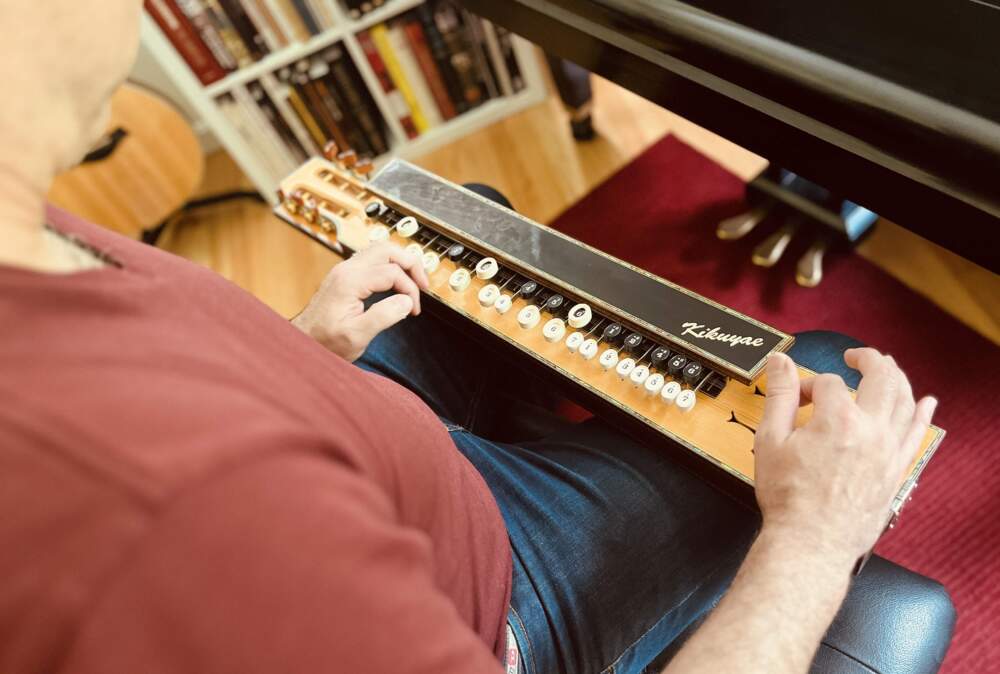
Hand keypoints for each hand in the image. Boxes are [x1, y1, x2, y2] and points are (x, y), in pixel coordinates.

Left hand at [292, 243, 429, 360]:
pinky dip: (389, 267)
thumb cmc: (324, 342)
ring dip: (400, 263)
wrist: (302, 342)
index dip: (410, 290)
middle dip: (411, 264)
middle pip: (387, 250)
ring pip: (380, 250)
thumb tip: (406, 301)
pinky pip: (372, 260)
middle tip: (423, 285)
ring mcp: (344, 270)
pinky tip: (395, 283)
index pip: (392, 272)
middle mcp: (346, 270)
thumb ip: (383, 316)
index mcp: (350, 281)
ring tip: (413, 282)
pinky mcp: (344, 276)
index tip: (413, 310)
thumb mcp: (356, 336)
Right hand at [753, 349, 936, 562]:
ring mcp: (888, 450)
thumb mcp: (771, 440)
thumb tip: (780, 362)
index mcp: (838, 419)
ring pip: (905, 400)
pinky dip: (923, 414)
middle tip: (855, 356)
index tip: (794, 399)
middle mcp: (871, 430)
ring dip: (897, 377)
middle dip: (867, 359)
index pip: (826, 383)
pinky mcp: (896, 470)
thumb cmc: (789, 497)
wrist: (811, 541)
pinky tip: (927, 403)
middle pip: (881, 377)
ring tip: (886, 368)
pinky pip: (917, 434)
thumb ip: (779, 395)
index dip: (806, 385)